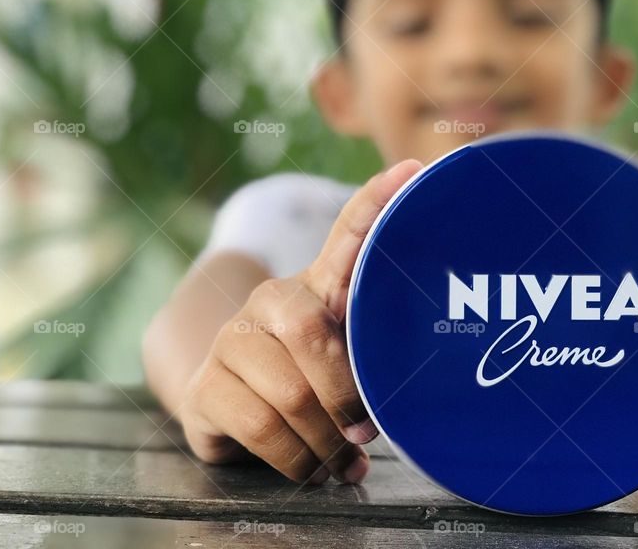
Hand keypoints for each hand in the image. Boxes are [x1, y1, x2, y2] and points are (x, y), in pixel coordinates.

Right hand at [177, 160, 422, 484]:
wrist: (230, 407)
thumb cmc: (307, 379)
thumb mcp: (343, 359)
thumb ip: (376, 350)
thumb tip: (433, 365)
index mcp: (315, 287)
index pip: (346, 236)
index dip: (376, 204)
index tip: (411, 170)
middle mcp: (270, 303)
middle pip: (312, 334)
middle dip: (347, 395)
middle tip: (368, 430)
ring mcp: (231, 342)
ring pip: (292, 396)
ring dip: (327, 442)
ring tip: (342, 459)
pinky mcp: (205, 388)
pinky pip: (262, 429)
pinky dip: (299, 461)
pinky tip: (310, 468)